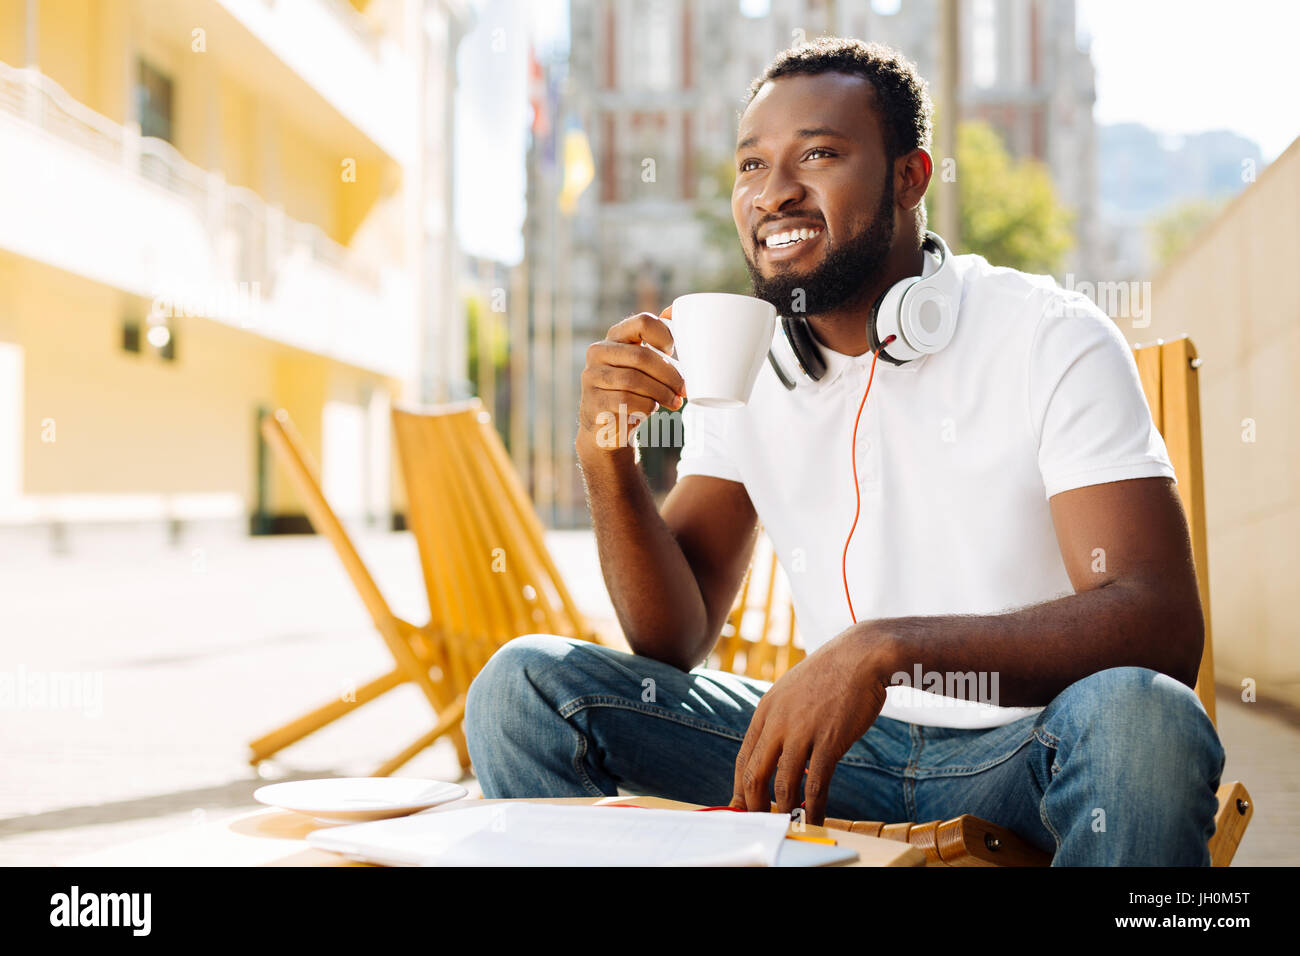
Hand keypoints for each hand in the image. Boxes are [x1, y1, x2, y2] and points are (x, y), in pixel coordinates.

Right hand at [577, 308, 685, 456]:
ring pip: (635, 380)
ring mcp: (592, 376)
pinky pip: (627, 401)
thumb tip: (683, 325)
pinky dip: (647, 406)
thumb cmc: (631, 393)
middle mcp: (598, 352)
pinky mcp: (593, 401)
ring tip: (674, 401)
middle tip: (684, 388)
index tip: (673, 352)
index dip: (664, 335)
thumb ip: (657, 350)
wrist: (605, 429)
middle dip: (669, 374)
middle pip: (642, 356)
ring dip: (662, 393)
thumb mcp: (642, 368)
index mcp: (614, 337)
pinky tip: (653, 409)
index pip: (642, 322)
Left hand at [730, 623, 893, 825]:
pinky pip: (816, 783)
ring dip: (784, 810)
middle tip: (759, 823)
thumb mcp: (792, 691)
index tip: (742, 806)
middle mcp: (778, 722)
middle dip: (754, 805)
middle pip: (755, 774)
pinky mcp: (829, 740)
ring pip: (783, 783)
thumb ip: (780, 718)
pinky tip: (815, 819)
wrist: (862, 655)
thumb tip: (775, 749)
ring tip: (787, 825)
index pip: (743, 758)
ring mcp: (803, 731)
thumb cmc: (831, 675)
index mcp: (766, 710)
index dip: (740, 787)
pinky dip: (814, 807)